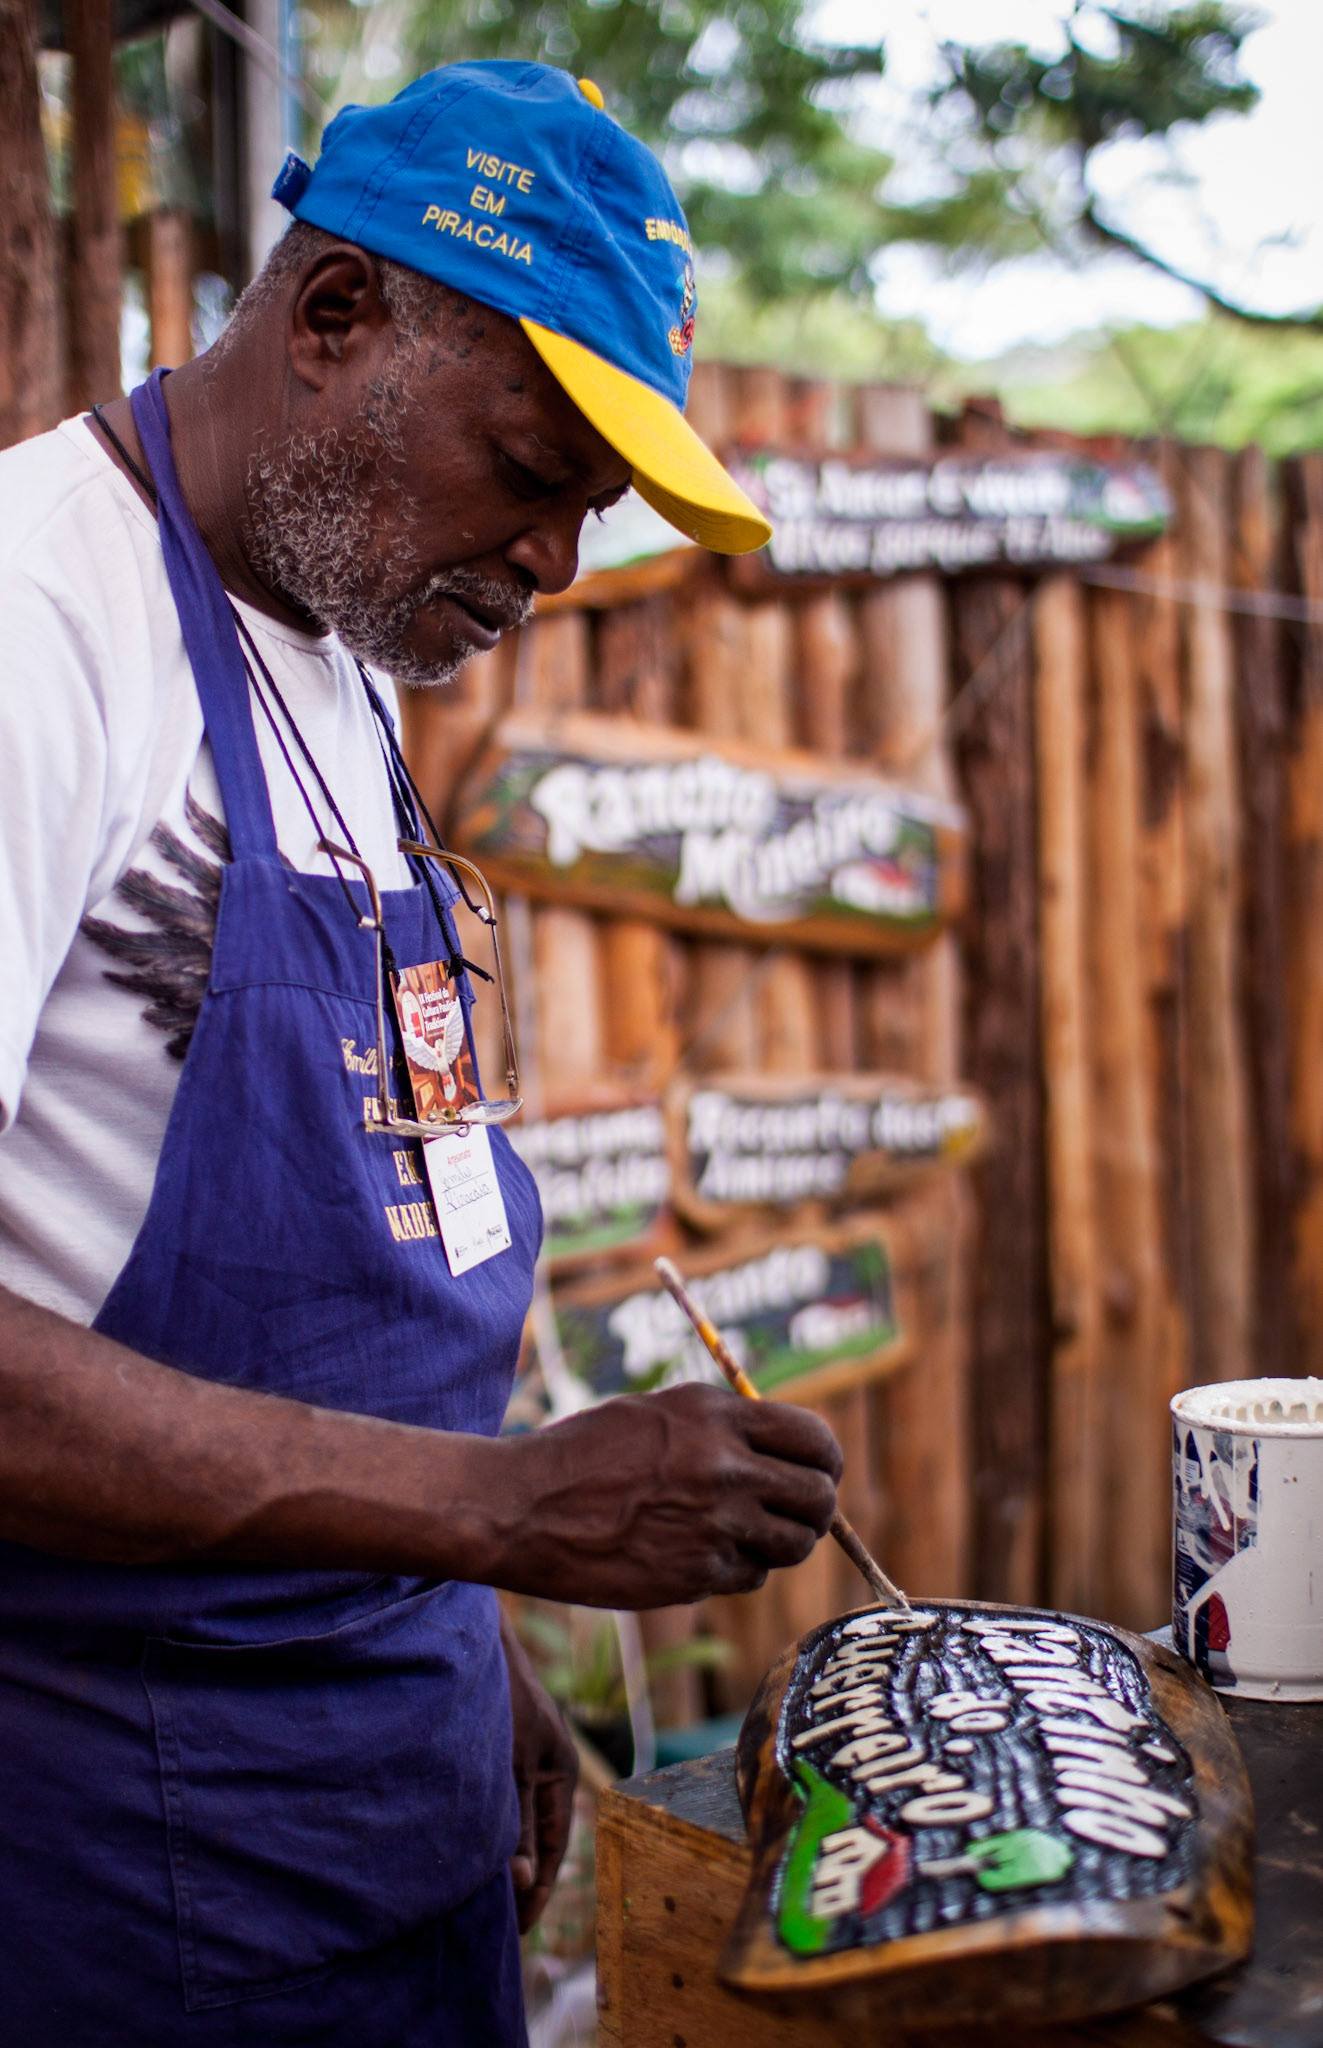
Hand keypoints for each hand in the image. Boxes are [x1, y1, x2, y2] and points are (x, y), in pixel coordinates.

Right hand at [491, 1383, 842, 1608]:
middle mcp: (722, 1466)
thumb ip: (721, 1426)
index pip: (812, 1439)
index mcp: (714, 1415)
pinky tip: (701, 1554)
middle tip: (798, 1514)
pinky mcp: (694, 1574)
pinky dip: (738, 1570)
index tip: (820, 1472)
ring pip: (793, 1544)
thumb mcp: (656, 1413)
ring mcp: (712, 1523)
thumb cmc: (583, 1454)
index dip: (825, 1460)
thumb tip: (784, 1450)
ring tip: (750, 1535)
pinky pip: (750, 1576)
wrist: (522, 1508)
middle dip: (817, 1509)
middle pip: (818, 1497)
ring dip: (782, 1543)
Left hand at [500, 1608, 579, 1933]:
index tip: (517, 1931)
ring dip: (499, 1852)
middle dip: (519, 1878)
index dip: (538, 1892)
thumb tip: (525, 1884)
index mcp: (562, 1770)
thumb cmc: (497, 1695)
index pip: (555, 1847)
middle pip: (536, 1836)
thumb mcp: (510, 1767)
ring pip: (513, 1819)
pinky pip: (497, 1799)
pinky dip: (486, 1825)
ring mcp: (523, 1753)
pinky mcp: (499, 1744)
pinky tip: (464, 1843)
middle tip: (494, 1921)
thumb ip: (518, 1825)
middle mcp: (547, 1764)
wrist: (471, 1639)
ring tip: (478, 1893)